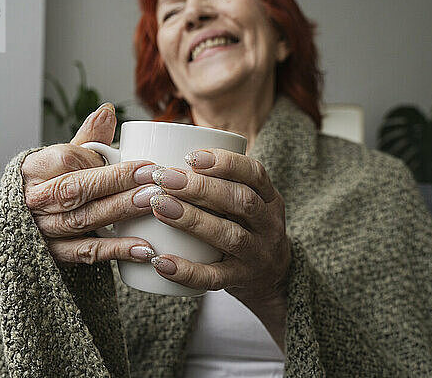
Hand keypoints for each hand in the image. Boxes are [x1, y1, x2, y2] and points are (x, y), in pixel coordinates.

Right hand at [21, 102, 161, 265]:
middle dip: (117, 184)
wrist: (26, 223)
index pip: (67, 160)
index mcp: (34, 169)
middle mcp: (35, 200)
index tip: (139, 161)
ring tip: (153, 204)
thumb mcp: (62, 158)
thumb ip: (88, 138)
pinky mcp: (55, 255)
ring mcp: (43, 230)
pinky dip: (116, 250)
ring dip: (120, 211)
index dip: (101, 161)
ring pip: (83, 219)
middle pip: (77, 190)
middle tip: (154, 179)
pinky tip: (145, 248)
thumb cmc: (51, 184)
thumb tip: (109, 111)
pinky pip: (87, 253)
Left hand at [147, 148, 290, 305]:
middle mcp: (268, 225)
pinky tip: (161, 261)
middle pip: (241, 201)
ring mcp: (257, 255)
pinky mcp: (240, 280)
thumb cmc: (245, 227)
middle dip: (201, 187)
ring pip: (230, 236)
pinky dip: (187, 271)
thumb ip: (219, 180)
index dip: (225, 163)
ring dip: (193, 219)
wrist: (272, 277)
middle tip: (165, 177)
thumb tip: (166, 151)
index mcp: (269, 198)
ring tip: (159, 205)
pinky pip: (214, 278)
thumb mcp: (247, 201)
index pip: (255, 173)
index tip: (191, 156)